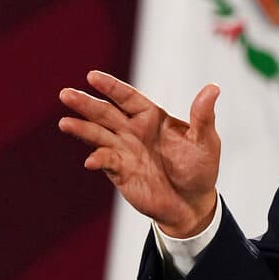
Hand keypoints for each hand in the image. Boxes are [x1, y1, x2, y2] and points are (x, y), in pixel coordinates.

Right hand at [59, 71, 220, 237]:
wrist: (192, 203)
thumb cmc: (200, 167)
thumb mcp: (205, 141)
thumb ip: (203, 116)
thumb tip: (213, 88)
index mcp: (152, 117)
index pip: (128, 98)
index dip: (111, 87)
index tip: (93, 76)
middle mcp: (134, 131)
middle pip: (106, 113)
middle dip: (86, 103)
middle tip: (66, 94)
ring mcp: (124, 151)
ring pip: (98, 135)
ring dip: (82, 129)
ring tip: (65, 123)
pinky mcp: (120, 172)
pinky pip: (106, 162)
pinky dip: (98, 159)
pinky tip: (92, 160)